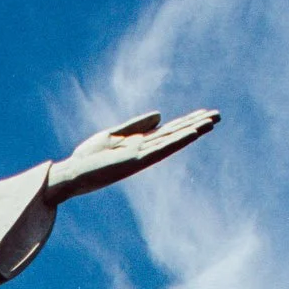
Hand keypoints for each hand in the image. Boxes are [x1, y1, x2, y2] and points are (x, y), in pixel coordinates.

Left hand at [47, 108, 219, 201]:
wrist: (70, 175)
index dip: (186, 122)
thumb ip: (135, 126)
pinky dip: (177, 141)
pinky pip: (161, 149)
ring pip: (172, 141)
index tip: (205, 113)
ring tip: (211, 121)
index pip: (167, 131)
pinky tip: (192, 133)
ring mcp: (141, 157)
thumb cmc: (86, 159)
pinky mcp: (135, 161)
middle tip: (218, 116)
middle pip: (174, 135)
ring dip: (192, 131)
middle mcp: (143, 151)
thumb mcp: (111, 135)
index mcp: (138, 144)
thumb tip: (161, 115)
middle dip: (195, 125)